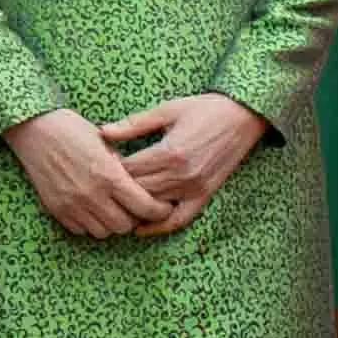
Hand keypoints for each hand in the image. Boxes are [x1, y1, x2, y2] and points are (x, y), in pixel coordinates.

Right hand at [3, 107, 172, 239]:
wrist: (33, 129)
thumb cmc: (71, 129)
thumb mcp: (106, 142)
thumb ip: (124, 167)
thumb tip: (140, 184)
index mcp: (109, 175)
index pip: (145, 207)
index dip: (159, 210)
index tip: (161, 206)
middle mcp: (91, 194)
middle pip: (125, 226)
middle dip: (134, 218)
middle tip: (134, 207)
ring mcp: (72, 204)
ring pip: (103, 232)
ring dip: (111, 223)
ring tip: (111, 208)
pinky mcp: (56, 209)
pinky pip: (81, 230)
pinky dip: (89, 224)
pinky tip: (90, 208)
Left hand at [99, 94, 267, 233]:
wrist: (242, 117)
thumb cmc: (203, 109)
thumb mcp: (166, 110)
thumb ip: (134, 124)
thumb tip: (102, 132)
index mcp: (169, 152)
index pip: (129, 170)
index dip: (109, 169)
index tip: (96, 164)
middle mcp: (181, 175)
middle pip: (139, 190)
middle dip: (117, 188)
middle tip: (100, 185)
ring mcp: (194, 188)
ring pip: (154, 205)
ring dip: (134, 206)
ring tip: (112, 204)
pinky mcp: (204, 196)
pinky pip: (180, 219)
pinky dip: (160, 226)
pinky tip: (141, 228)